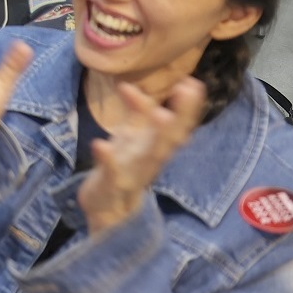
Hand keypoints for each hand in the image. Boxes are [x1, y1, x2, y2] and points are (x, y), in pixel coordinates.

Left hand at [80, 78, 205, 234]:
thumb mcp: (129, 139)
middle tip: (190, 90)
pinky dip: (107, 159)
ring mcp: (133, 174)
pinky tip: (100, 144)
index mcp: (155, 147)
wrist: (107, 210)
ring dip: (155, 137)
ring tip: (161, 114)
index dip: (186, 107)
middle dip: (181, 116)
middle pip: (170, 139)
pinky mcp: (111, 186)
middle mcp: (149, 160)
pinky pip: (111, 173)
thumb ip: (131, 114)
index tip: (191, 82)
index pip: (176, 127)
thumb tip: (128, 86)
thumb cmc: (123, 168)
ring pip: (149, 157)